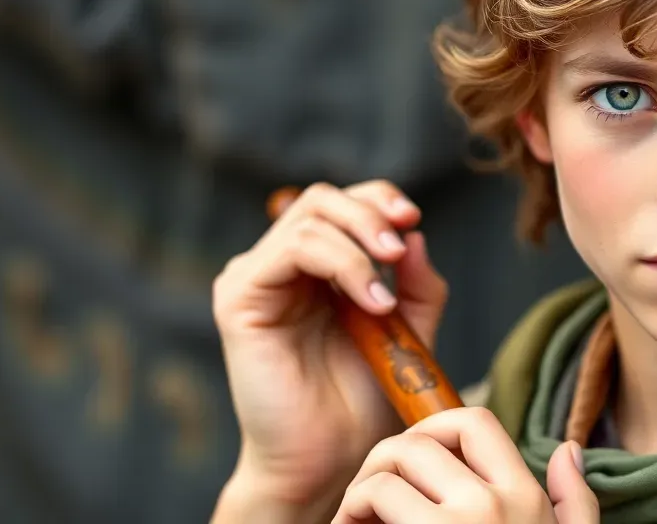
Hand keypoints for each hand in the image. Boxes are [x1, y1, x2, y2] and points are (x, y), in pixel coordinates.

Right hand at [210, 181, 449, 517]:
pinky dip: (339, 263)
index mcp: (319, 268)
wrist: (332, 457)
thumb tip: (415, 234)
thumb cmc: (365, 403)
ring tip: (384, 299)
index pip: (344, 204)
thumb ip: (417, 285)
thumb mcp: (408, 333)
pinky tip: (369, 302)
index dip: (379, 199)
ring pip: (309, 220)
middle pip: (323, 199)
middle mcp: (282, 266)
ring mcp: (257, 279)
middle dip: (369, 212)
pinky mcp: (239, 298)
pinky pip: (290, 250)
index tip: (412, 219)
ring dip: (358, 247)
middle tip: (398, 246)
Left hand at [333, 407, 599, 523]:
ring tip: (354, 520)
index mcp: (524, 498)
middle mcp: (491, 507)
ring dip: (359, 493)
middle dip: (385, 461)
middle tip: (368, 495)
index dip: (433, 429)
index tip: (414, 463)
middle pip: (417, 442)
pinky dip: (348, 517)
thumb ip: (575, 501)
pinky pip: (366, 506)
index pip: (473, 421)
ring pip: (385, 473)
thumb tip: (569, 450)